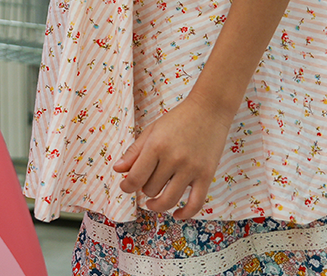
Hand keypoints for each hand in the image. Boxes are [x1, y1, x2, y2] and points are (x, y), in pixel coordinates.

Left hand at [112, 96, 233, 218]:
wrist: (209, 110)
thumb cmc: (177, 119)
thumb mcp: (151, 131)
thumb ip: (134, 151)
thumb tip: (117, 170)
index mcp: (156, 146)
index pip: (136, 177)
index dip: (127, 186)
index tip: (125, 187)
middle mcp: (173, 159)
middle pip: (151, 188)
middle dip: (144, 188)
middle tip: (146, 181)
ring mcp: (191, 169)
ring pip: (169, 199)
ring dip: (157, 205)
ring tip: (152, 202)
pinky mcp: (207, 176)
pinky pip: (196, 203)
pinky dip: (185, 214)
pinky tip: (176, 215)